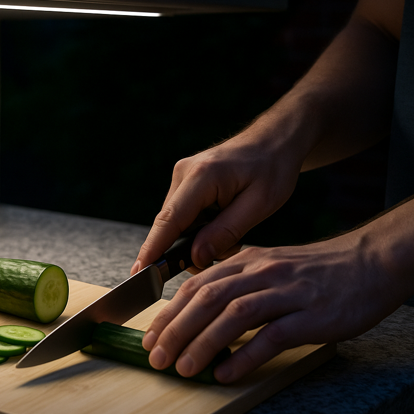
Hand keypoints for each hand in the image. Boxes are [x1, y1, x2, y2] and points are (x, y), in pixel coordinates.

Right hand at [130, 129, 302, 275]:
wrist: (274, 140)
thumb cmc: (272, 169)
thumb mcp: (259, 204)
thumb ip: (225, 232)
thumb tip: (196, 258)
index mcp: (202, 176)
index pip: (170, 220)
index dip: (152, 249)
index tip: (139, 273)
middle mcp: (184, 173)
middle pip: (171, 225)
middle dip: (187, 250)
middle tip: (218, 260)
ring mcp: (182, 176)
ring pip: (178, 223)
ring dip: (198, 239)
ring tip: (231, 239)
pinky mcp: (185, 182)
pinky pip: (184, 214)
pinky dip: (199, 229)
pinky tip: (223, 226)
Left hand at [142, 232, 406, 382]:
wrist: (370, 263)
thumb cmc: (316, 271)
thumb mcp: (269, 265)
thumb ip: (236, 282)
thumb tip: (199, 310)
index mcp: (246, 261)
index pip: (196, 285)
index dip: (169, 312)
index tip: (150, 336)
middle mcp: (261, 272)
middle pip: (207, 299)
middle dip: (177, 330)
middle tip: (157, 357)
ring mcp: (286, 292)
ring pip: (234, 314)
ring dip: (203, 343)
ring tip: (185, 368)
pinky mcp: (310, 314)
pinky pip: (272, 336)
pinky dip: (245, 356)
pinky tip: (228, 374)